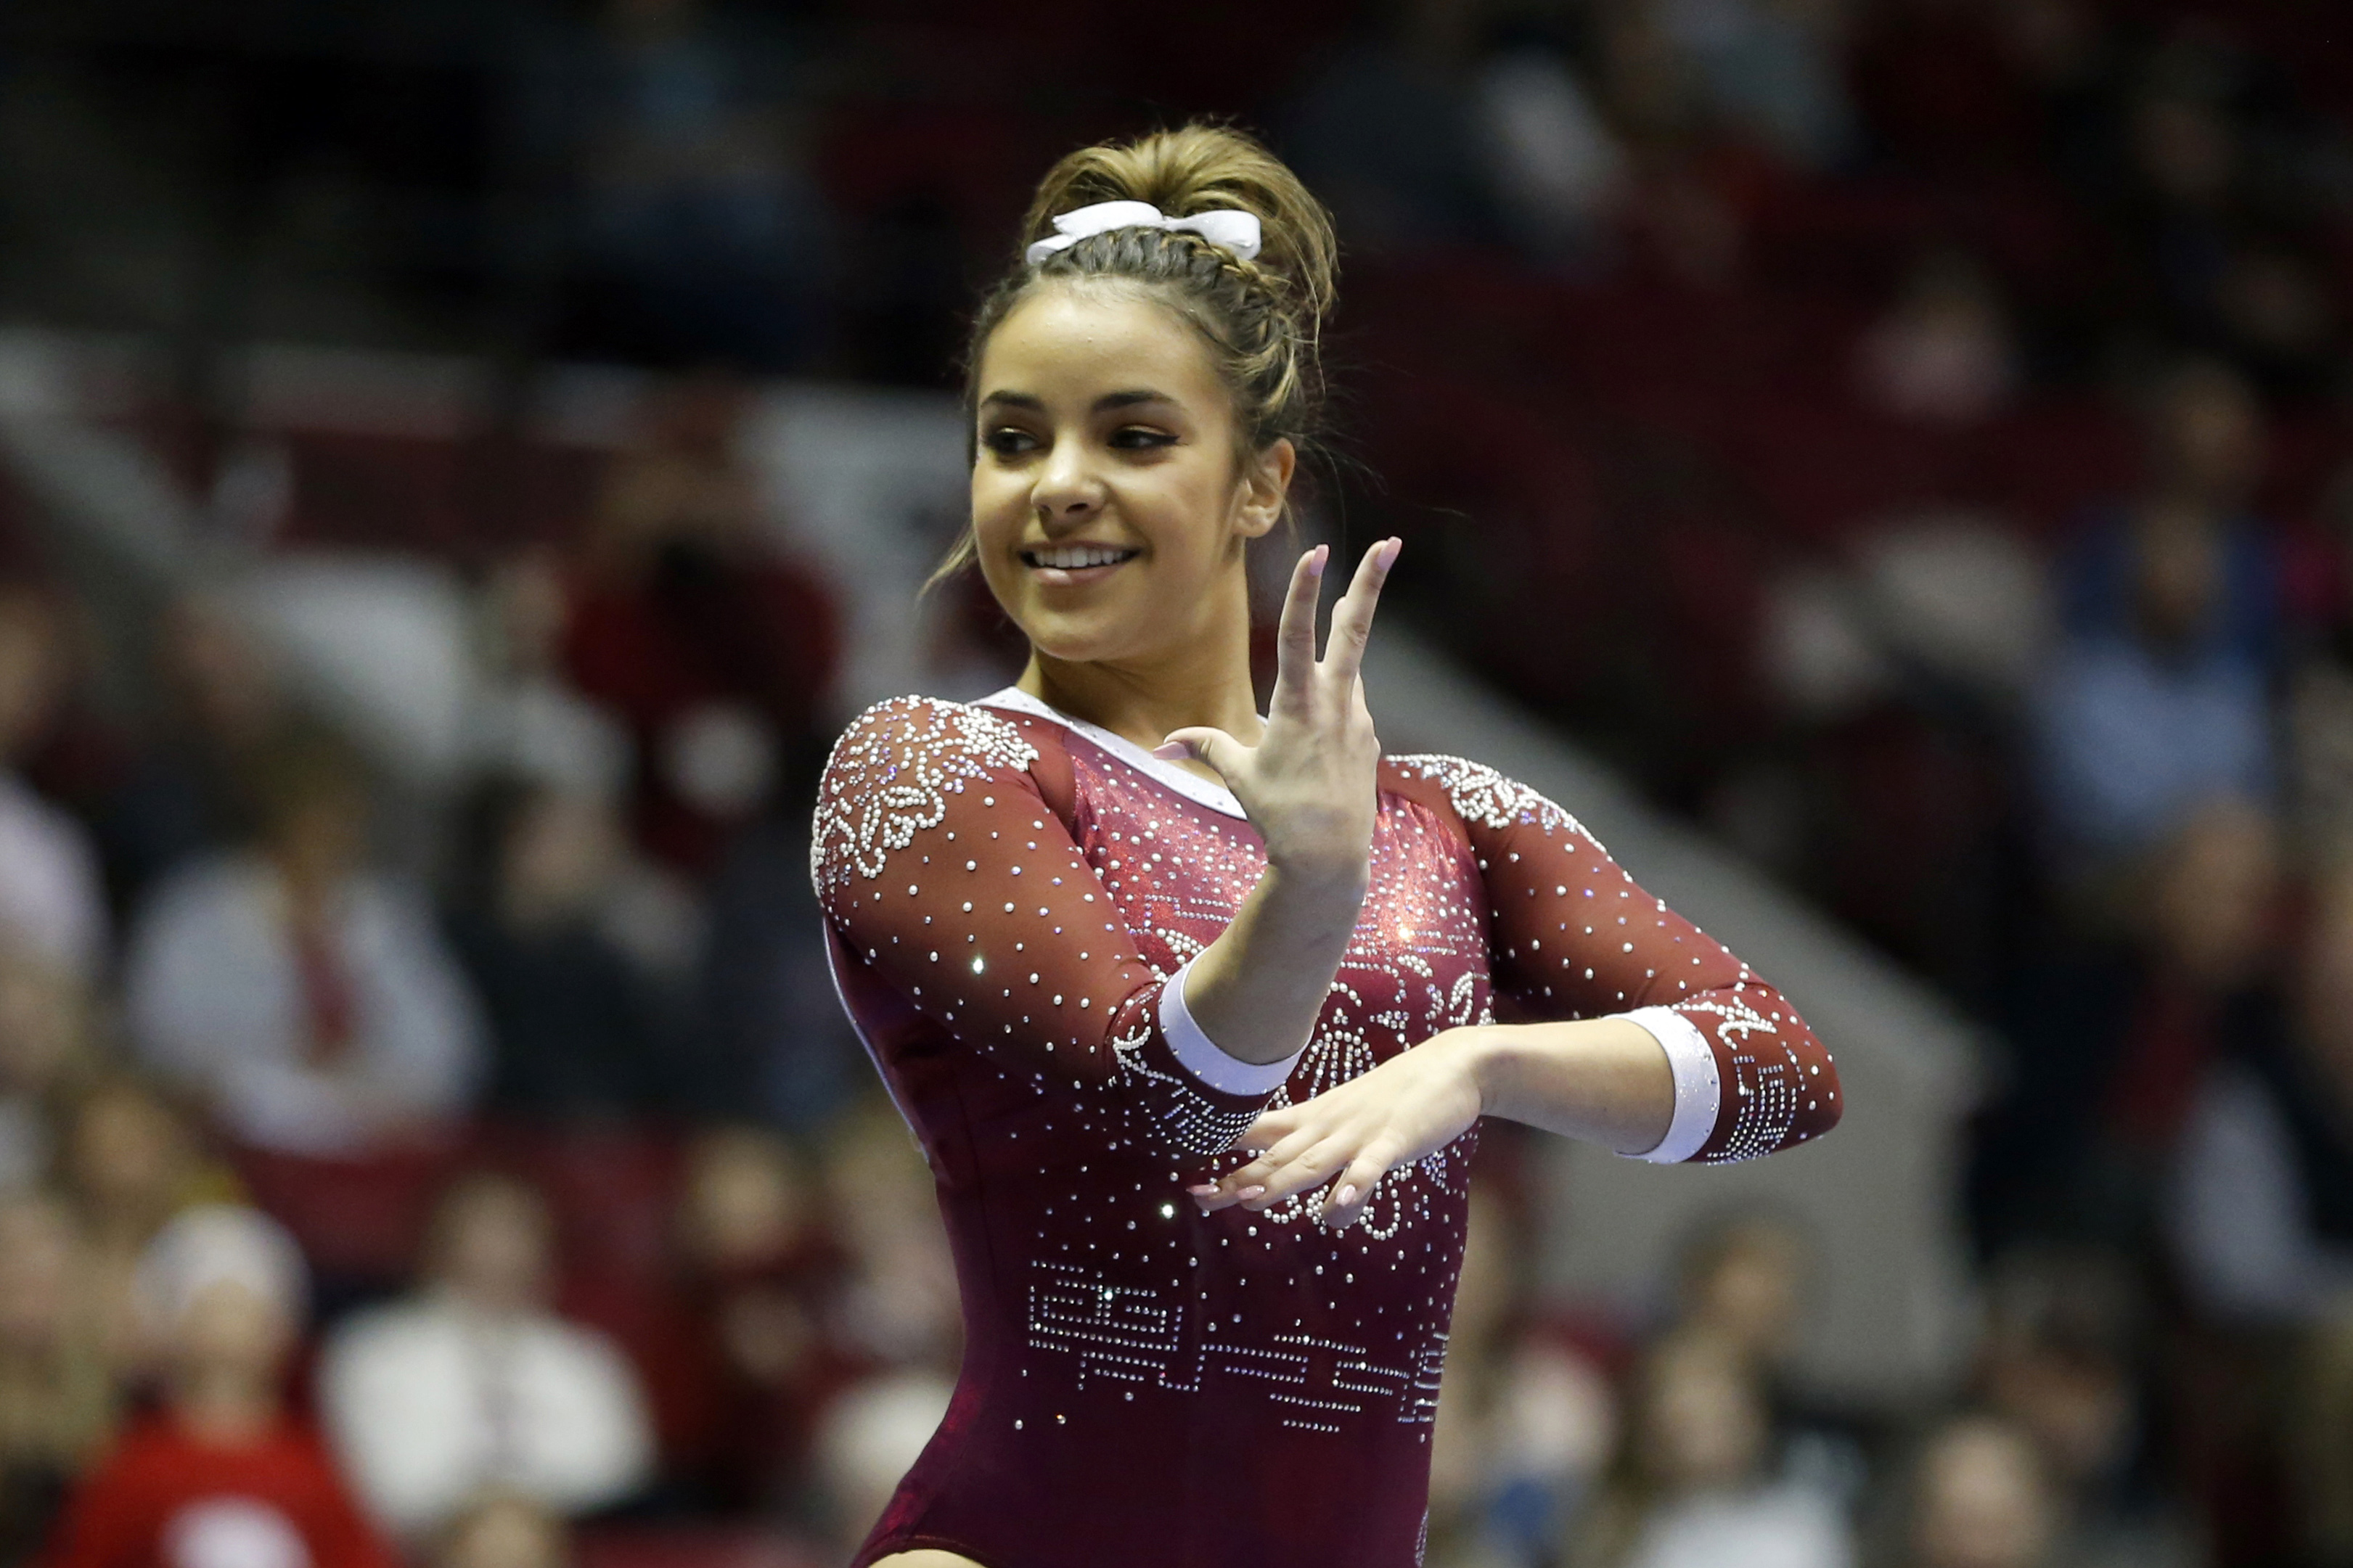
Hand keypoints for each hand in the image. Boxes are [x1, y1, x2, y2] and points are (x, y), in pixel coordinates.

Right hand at [1157, 539, 1399, 888]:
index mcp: (1298, 706)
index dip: (1306, 591)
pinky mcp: (1369, 737)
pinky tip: (1320, 736)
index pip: (1300, 636)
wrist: (1329, 860)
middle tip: (1391, 543)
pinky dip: (1334, 702)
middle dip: (1370, 583)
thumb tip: (1164, 743)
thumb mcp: (1238, 776)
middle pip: (1353, 632)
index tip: (1320, 552)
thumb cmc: (1278, 816)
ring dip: (1344, 640)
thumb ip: (1206, 745)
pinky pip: (1350, 705)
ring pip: (1349, 666)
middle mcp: (1335, 704)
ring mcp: (1359, 719)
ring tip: (1341, 626)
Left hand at [1189, 1027, 1486, 1229]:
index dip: (1223, 1154)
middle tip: (1200, 1198)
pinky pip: (1370, 1169)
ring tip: (1250, 1202)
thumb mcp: (1350, 1123)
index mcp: (1313, 1119)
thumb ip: (1328, 1163)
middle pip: (1276, 1157)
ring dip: (1280, 1183)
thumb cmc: (1395, 1098)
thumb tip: (1312, 1207)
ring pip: (1313, 1164)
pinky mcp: (1394, 1142)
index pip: (1258, 1135)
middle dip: (1237, 1179)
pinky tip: (1339, 1207)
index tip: (1188, 1175)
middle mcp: (1327, 1127)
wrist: (1449, 1066)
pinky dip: (1354, 1188)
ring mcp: (1359, 1134)